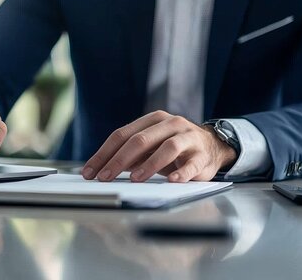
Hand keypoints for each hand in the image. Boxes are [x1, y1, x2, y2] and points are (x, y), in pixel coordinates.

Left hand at [82, 111, 236, 181]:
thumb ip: (130, 154)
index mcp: (153, 120)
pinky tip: (170, 181)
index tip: (90, 171)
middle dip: (119, 160)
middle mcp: (170, 124)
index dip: (104, 153)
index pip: (122, 135)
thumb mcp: (151, 147)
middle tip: (105, 177)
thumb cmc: (174, 149)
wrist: (212, 147)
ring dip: (149, 164)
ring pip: (167, 148)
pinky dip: (181, 173)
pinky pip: (191, 164)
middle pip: (141, 140)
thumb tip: (101, 169)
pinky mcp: (202, 155)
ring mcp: (188, 138)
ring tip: (135, 179)